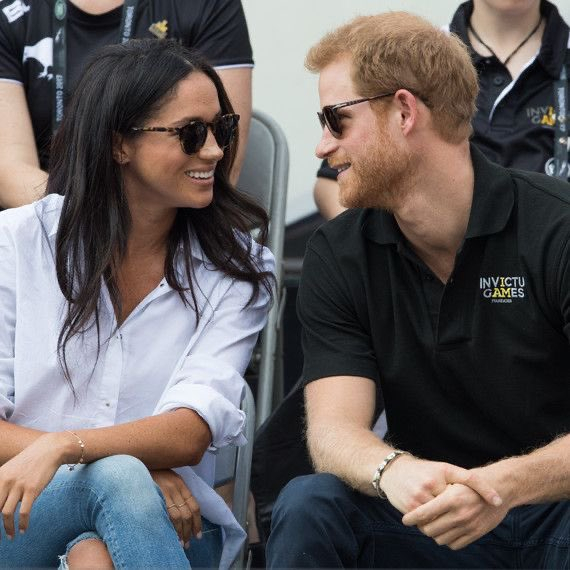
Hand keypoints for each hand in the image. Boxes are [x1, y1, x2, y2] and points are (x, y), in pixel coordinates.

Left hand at [0, 432, 70, 538]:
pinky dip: (23, 523)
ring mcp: (19, 485)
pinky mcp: (33, 489)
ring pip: (6, 514)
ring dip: (7, 528)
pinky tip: (24, 530)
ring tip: (10, 536)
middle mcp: (5, 481)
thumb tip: (1, 503)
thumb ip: (2, 484)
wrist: (50, 449)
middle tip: (0, 536)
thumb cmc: (30, 460)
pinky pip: (24, 512)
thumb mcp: (11, 469)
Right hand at [150, 469, 200, 547]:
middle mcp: (176, 488)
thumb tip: (183, 510)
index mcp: (181, 484)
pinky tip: (171, 536)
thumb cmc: (153, 473)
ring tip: (181, 543)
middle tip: (188, 543)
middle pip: (188, 513)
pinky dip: (171, 527)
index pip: (194, 505)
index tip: (197, 534)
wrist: (138, 464)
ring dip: (181, 532)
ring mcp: (166, 492)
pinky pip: (167, 514)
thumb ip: (176, 492)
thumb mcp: (168, 479)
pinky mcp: (157, 496)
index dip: (197, 521)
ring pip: (179, 516)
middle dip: (190, 530)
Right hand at [380, 455, 501, 513]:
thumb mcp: (444, 469)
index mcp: (441, 474)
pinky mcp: (410, 508)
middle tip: (468, 513)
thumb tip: (495, 499)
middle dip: (461, 512)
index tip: (498, 501)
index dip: (482, 493)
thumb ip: (468, 479)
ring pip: (441, 520)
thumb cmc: (424, 471)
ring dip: (446, 522)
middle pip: (453, 508)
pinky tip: (434, 519)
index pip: (466, 486)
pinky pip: (427, 524)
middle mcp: (430, 485)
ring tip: (449, 518)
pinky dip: (432, 525)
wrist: (393, 471)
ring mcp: (419, 497)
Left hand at [402, 481, 508, 548]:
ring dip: (434, 533)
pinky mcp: (476, 534)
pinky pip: (455, 544)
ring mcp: (468, 526)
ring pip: (440, 539)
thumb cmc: (472, 481)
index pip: (424, 513)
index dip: (412, 518)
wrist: (500, 488)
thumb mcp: (453, 480)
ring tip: (433, 524)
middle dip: (422, 526)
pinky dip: (447, 539)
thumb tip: (418, 504)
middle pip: (430, 529)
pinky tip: (446, 529)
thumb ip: (437, 493)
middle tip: (420, 521)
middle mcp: (459, 514)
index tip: (405, 520)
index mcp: (451, 498)